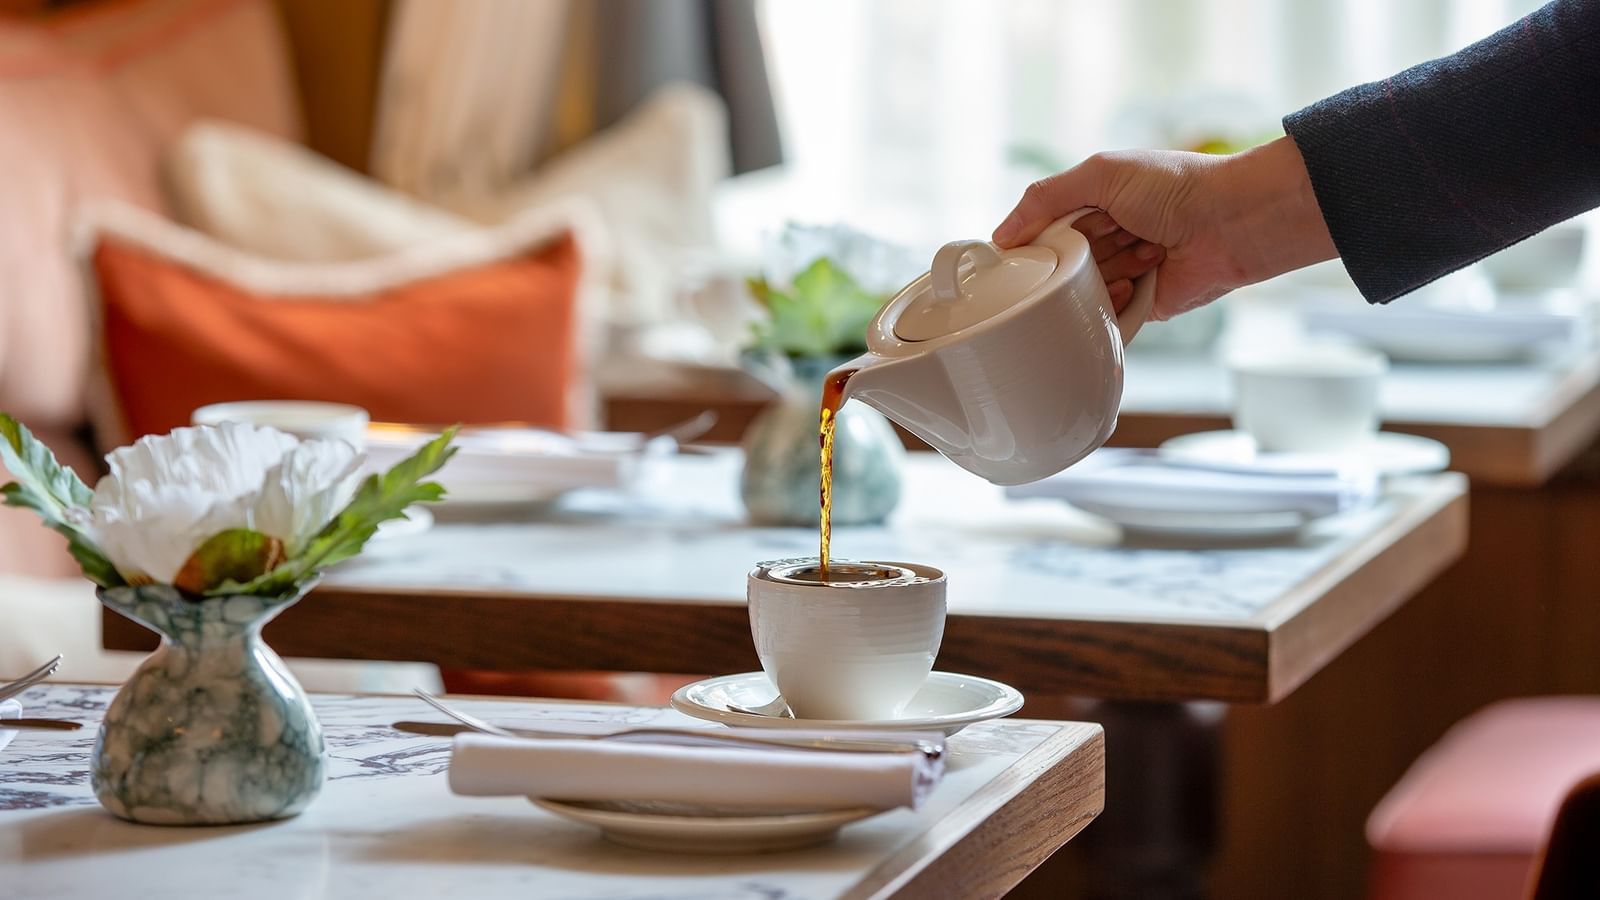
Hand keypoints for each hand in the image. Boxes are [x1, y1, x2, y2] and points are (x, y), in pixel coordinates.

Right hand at [992, 136, 1336, 320]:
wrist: (1231, 222)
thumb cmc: (1175, 187)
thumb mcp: (1100, 173)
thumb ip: (1044, 198)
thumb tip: (1001, 235)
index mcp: (1096, 204)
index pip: (1044, 230)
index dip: (1040, 236)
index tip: (1037, 241)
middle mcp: (1107, 240)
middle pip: (1061, 263)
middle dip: (1082, 250)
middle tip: (1116, 230)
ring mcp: (1123, 274)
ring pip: (1081, 291)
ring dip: (1107, 270)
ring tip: (1144, 248)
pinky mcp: (1141, 307)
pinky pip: (1105, 319)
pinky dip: (1111, 304)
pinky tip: (1133, 283)